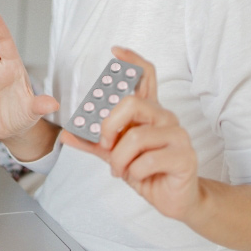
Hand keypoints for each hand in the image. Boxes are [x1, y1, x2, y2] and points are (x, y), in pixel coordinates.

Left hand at [60, 47, 200, 221]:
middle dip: (109, 126)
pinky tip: (140, 176)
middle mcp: (165, 118)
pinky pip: (147, 161)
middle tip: (105, 143)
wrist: (173, 198)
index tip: (116, 51)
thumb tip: (66, 133)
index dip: (132, 61)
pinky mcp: (184, 156)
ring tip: (122, 169)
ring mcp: (178, 135)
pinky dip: (135, 173)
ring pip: (135, 137)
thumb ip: (93, 142)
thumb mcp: (114, 154)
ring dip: (120, 159)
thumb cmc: (147, 170)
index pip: (146, 76)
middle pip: (132, 103)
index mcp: (150, 113)